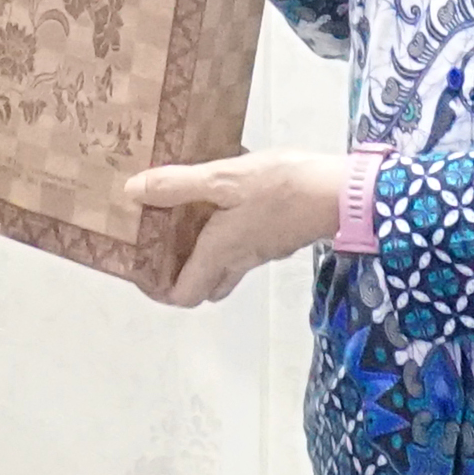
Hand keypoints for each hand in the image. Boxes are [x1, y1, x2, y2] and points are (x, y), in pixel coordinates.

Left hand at [124, 148, 345, 305]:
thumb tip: (132, 193)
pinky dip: (225, 235)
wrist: (341, 193)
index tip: (140, 266)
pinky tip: (222, 202)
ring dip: (202, 252)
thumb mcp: (225, 178)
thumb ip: (179, 185)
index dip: (158, 290)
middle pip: (202, 286)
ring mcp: (260, 251)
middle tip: (159, 240)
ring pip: (223, 267)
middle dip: (178, 272)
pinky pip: (242, 246)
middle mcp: (237, 260)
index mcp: (218, 252)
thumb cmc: (280, 187)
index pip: (182, 295)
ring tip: (184, 217)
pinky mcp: (277, 237)